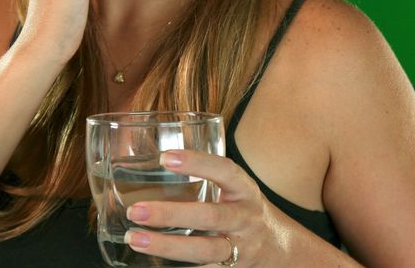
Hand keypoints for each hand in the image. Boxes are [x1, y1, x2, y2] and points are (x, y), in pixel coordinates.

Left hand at [123, 149, 283, 267]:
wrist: (279, 248)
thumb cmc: (244, 209)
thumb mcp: (236, 188)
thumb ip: (206, 176)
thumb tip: (158, 161)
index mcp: (245, 190)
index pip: (224, 171)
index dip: (196, 162)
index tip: (164, 158)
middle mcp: (245, 218)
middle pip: (210, 217)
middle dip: (171, 214)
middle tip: (137, 211)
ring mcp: (241, 247)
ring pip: (205, 249)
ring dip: (167, 246)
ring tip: (135, 239)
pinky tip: (152, 267)